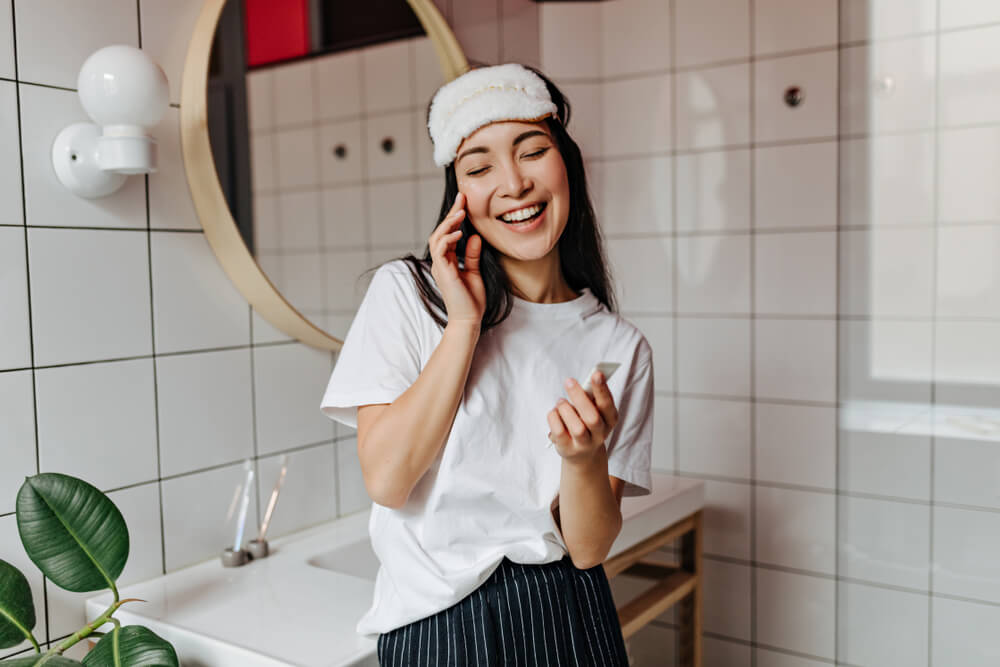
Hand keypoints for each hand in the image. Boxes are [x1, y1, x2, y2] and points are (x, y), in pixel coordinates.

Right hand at [428, 192, 485, 325]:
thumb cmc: (471, 300)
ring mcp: (440, 267)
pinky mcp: (443, 272)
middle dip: (451, 214)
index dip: (454, 217)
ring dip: (448, 224)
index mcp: (447, 261)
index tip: (463, 201)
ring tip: (460, 213)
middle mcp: (440, 262)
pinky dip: (448, 238)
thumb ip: (472, 254)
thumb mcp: (474, 272)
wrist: (469, 319)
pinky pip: (440, 250)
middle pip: (440, 231)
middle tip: (462, 199)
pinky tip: (459, 232)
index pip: (448, 234)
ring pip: (436, 238)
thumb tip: (475, 236)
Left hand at [546, 371, 618, 463]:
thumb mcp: (593, 409)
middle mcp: (600, 434)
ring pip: (577, 428)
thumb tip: (582, 380)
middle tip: (569, 381)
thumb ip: (590, 397)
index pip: (607, 405)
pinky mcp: (568, 449)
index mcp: (610, 420)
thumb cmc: (586, 422)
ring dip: (566, 409)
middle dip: (580, 397)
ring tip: (561, 401)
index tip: (596, 374)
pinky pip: (559, 432)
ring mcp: (584, 444)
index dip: (602, 390)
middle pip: (592, 418)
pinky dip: (554, 418)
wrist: (582, 454)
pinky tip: (554, 412)